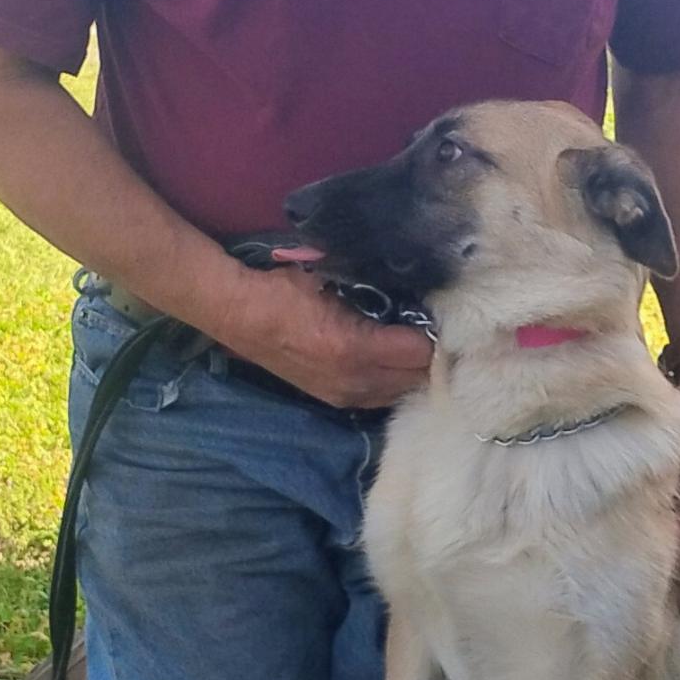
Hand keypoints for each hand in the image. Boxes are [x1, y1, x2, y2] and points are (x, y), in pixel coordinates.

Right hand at [210, 265, 432, 407]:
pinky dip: (394, 381)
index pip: (420, 352)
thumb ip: (377, 290)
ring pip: (401, 392)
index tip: (439, 316)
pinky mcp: (335, 400)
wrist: (239, 314)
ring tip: (416, 346)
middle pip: (417, 378)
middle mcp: (354, 380)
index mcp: (354, 347)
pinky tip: (394, 362)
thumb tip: (415, 294)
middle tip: (435, 332)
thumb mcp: (335, 279)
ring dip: (413, 372)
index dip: (434, 334)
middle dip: (429, 357)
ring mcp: (344, 395)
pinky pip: (382, 398)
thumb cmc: (285, 289)